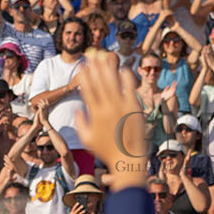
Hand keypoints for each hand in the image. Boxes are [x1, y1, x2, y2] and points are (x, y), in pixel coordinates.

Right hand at [77, 51, 145, 189]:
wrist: (127, 159)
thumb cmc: (106, 151)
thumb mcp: (87, 139)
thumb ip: (80, 122)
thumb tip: (77, 109)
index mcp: (95, 114)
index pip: (88, 89)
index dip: (84, 75)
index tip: (82, 65)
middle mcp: (108, 108)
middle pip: (99, 81)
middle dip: (94, 66)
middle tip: (91, 53)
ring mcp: (122, 107)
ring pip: (114, 82)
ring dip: (108, 68)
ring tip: (105, 55)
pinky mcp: (135, 108)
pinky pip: (130, 89)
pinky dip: (126, 78)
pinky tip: (123, 68)